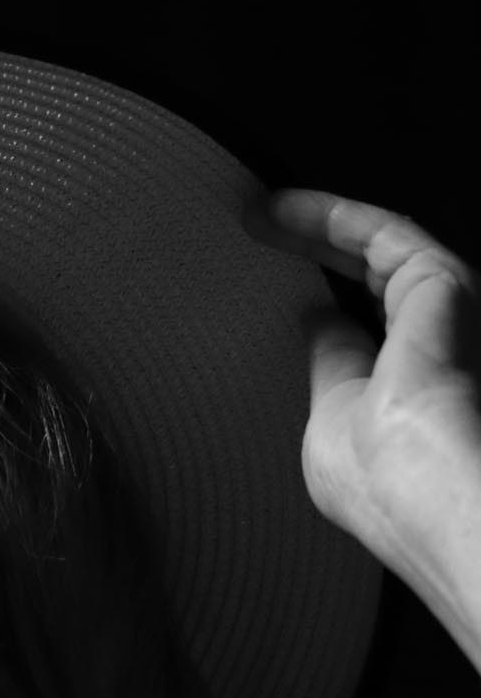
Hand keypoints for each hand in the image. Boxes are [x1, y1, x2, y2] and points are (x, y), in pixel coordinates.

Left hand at [250, 189, 480, 667]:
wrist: (436, 491)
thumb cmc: (387, 484)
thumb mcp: (335, 424)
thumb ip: (330, 368)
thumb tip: (316, 325)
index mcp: (406, 395)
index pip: (359, 334)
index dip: (311, 305)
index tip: (257, 287)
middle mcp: (434, 351)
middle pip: (368, 285)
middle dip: (309, 254)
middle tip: (249, 232)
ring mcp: (446, 317)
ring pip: (378, 252)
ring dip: (316, 224)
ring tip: (256, 210)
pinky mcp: (447, 286)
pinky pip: (389, 235)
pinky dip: (335, 216)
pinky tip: (284, 207)